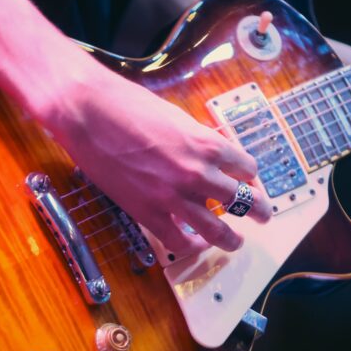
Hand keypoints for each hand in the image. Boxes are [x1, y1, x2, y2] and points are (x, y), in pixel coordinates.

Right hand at [37, 70, 271, 257]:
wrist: (88, 112)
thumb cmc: (127, 105)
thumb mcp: (176, 116)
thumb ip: (196, 138)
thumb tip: (210, 151)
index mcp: (207, 143)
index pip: (246, 167)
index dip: (251, 176)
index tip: (250, 181)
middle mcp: (198, 172)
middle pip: (243, 200)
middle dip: (258, 210)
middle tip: (263, 215)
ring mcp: (174, 197)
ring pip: (218, 230)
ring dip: (232, 239)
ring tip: (236, 242)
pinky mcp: (148, 213)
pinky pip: (179, 241)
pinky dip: (191, 246)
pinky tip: (195, 244)